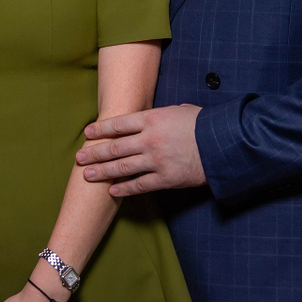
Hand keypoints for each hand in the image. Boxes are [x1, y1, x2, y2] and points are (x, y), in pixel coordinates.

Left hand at [75, 104, 205, 195]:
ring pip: (122, 167)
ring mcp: (156, 160)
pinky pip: (140, 185)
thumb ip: (161, 116)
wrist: (223, 144)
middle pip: (114, 147)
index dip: (100, 129)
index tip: (87, 132)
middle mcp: (149, 140)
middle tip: (79, 157)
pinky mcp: (165, 178)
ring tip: (87, 175)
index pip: (118, 124)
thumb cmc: (203, 124)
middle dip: (94, 152)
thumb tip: (150, 119)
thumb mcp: (179, 111)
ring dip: (102, 172)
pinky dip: (124, 188)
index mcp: (152, 119)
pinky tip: (112, 190)